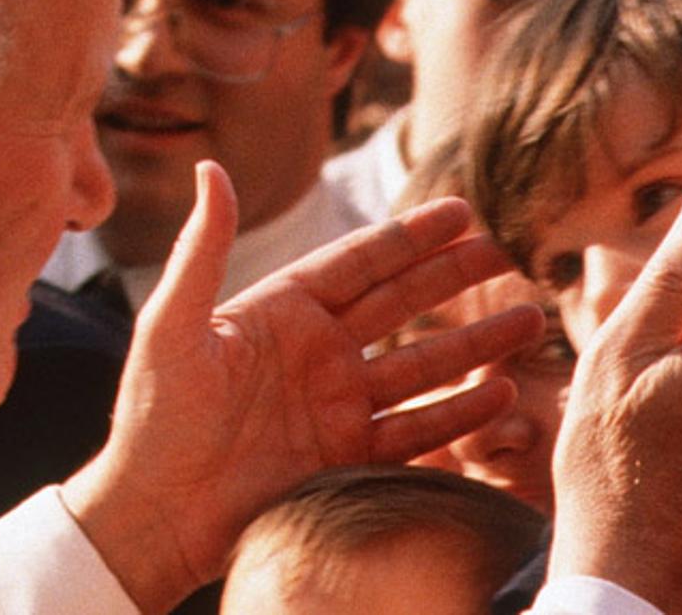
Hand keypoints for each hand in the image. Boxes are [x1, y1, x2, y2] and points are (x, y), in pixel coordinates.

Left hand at [62, 161, 541, 612]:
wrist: (155, 512)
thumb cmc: (153, 416)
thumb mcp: (172, 326)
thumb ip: (203, 250)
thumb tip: (213, 169)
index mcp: (280, 312)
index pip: (358, 263)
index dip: (409, 238)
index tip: (461, 210)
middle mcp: (317, 354)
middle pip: (400, 305)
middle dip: (454, 278)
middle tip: (508, 251)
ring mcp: (336, 406)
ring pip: (421, 366)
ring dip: (473, 343)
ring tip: (528, 319)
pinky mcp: (347, 458)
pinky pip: (415, 431)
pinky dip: (458, 415)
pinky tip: (499, 395)